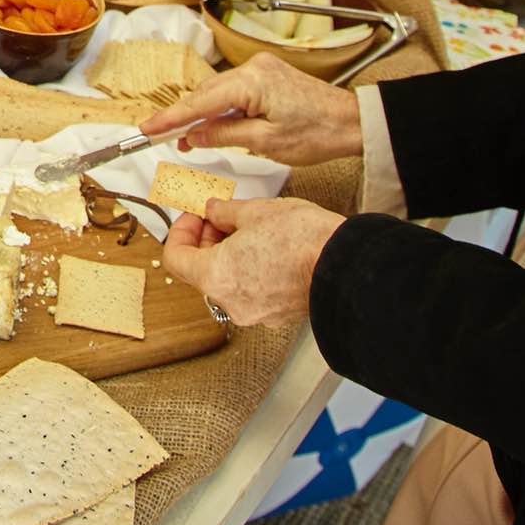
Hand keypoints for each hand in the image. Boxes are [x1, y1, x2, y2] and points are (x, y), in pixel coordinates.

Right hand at [139, 52, 362, 165]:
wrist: (353, 122)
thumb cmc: (317, 133)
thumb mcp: (265, 142)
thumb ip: (223, 135)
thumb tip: (192, 135)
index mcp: (251, 82)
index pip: (200, 101)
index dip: (171, 117)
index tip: (147, 128)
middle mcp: (253, 67)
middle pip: (205, 93)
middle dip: (183, 116)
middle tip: (161, 138)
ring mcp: (261, 68)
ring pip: (218, 91)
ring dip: (202, 113)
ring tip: (186, 138)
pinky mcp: (268, 74)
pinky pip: (233, 90)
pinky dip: (220, 107)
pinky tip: (213, 124)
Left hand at [164, 197, 344, 325]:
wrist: (348, 265)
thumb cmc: (305, 241)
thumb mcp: (256, 211)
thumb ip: (224, 211)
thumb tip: (213, 210)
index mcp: (216, 277)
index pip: (176, 258)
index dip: (180, 232)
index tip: (194, 216)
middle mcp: (231, 302)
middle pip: (200, 270)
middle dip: (206, 240)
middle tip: (220, 217)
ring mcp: (255, 312)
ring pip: (227, 281)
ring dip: (228, 255)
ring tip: (248, 229)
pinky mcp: (277, 314)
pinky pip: (250, 291)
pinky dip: (249, 270)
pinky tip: (265, 248)